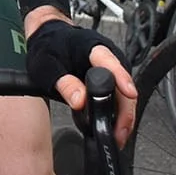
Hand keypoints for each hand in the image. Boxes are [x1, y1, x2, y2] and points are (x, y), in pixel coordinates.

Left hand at [25, 16, 137, 145]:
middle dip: (125, 111)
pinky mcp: (113, 79)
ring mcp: (114, 67)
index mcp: (90, 46)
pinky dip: (117, 113)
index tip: (129, 93)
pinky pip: (120, 97)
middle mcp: (108, 55)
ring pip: (125, 93)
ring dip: (123, 115)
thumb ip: (63, 82)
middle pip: (124, 84)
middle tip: (118, 133)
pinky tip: (112, 126)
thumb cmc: (48, 48)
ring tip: (117, 135)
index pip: (109, 61)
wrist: (49, 38)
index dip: (121, 78)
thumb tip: (80, 101)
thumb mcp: (46, 66)